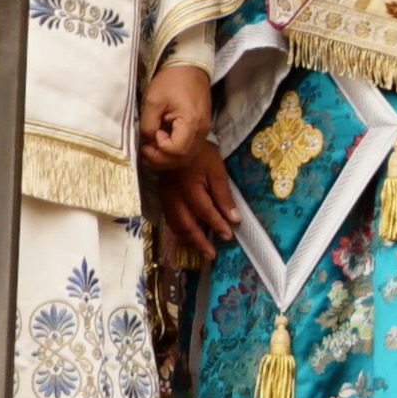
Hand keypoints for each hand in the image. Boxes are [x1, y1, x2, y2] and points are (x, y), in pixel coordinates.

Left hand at [139, 61, 211, 169]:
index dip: (161, 148)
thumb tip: (148, 141)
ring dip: (166, 158)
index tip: (153, 132)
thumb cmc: (171, 80)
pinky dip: (173, 153)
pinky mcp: (200, 130)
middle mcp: (201, 131)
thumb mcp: (153, 100)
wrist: (189, 67)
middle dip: (160, 159)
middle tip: (145, 150)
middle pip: (182, 159)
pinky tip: (161, 144)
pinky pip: (188, 149)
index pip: (176, 151)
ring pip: (186, 157)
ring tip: (150, 150)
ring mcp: (203, 132)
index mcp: (192, 123)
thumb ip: (148, 124)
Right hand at [150, 131, 241, 262]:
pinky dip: (179, 231)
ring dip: (189, 239)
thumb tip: (234, 218)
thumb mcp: (216, 170)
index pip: (206, 213)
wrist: (176, 143)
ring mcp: (166, 198)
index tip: (228, 236)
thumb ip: (223, 195)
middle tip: (211, 254)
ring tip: (201, 249)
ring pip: (176, 225)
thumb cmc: (200, 154)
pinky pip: (170, 219)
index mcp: (191, 188)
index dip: (218, 226)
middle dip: (200, 242)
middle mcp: (176, 197)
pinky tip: (187, 236)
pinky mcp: (162, 198)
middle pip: (187, 225)